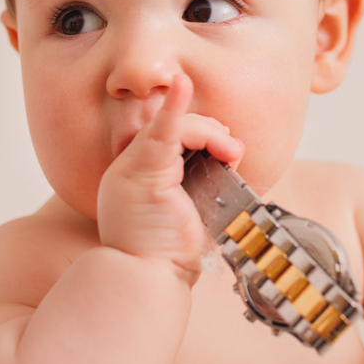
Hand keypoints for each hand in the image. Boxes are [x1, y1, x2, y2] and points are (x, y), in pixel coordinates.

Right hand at [96, 73, 243, 283]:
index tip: (228, 154)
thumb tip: (232, 175)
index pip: (171, 138)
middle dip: (212, 133)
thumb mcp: (191, 216)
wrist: (147, 279)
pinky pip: (161, 129)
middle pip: (176, 127)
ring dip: (212, 134)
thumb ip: (202, 190)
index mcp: (140, 176)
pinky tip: (182, 84)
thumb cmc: (168, 257)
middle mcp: (130, 167)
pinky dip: (175, 106)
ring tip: (231, 153)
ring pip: (178, 126)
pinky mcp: (143, 170)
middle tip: (232, 154)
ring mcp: (132, 166)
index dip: (204, 137)